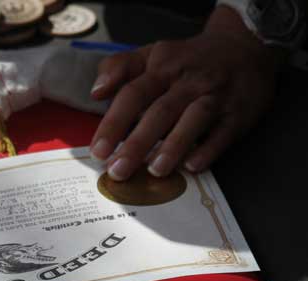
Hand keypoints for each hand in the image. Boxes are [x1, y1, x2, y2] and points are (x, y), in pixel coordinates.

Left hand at [90, 6, 285, 180]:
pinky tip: (192, 166)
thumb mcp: (152, 54)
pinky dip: (209, 149)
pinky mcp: (239, 113)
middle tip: (118, 171)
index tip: (98, 151)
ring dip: (173, 146)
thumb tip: (96, 92)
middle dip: (137, 144)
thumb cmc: (187, 60)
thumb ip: (119, 68)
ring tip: (154, 170)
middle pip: (160, 112)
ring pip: (194, 120)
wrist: (245, 47)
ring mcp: (216, 96)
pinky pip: (224, 132)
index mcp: (162, 68)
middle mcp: (188, 81)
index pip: (133, 94)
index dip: (114, 123)